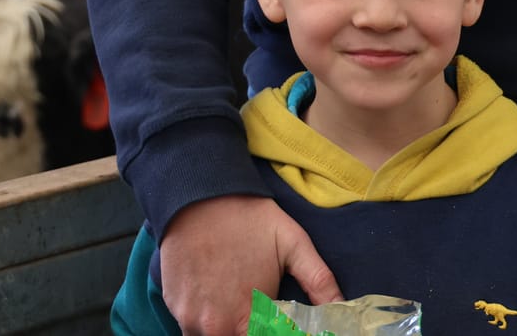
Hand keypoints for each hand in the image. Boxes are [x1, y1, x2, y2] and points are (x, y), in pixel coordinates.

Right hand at [159, 195, 342, 335]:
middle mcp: (216, 327)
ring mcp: (190, 319)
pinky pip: (191, 326)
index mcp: (248, 319)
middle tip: (256, 307)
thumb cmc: (248, 218)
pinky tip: (214, 291)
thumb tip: (342, 307)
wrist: (197, 194)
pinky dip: (204, 318)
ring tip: (235, 298)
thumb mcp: (293, 243)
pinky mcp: (173, 306)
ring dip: (227, 326)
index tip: (274, 317)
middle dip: (249, 328)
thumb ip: (319, 281)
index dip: (271, 332)